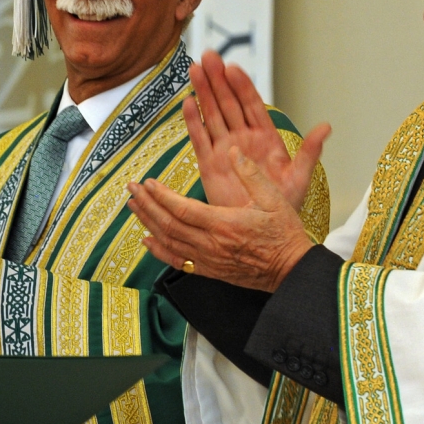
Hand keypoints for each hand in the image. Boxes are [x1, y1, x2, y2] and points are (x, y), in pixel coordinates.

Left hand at [127, 147, 313, 291]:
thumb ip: (251, 174)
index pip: (182, 209)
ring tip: (134, 207)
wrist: (292, 270)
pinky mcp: (210, 271)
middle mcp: (211, 244)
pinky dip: (159, 251)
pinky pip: (178, 261)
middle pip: (168, 224)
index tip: (148, 183)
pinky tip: (146, 241)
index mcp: (224, 224)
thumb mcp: (274, 198)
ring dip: (148, 223)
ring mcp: (208, 260)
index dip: (161, 196)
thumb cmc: (285, 235)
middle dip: (147, 206)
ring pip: (169, 242)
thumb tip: (234, 151)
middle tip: (132, 190)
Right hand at [185, 50, 329, 209]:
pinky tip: (188, 102)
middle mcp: (242, 139)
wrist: (263, 233)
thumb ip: (310, 151)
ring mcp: (224, 150)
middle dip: (218, 80)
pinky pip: (200, 139)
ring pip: (212, 115)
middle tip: (208, 56)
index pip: (252, 105)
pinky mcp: (209, 165)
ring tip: (194, 69)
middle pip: (228, 103)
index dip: (242, 85)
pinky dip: (193, 121)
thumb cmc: (283, 206)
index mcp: (265, 138)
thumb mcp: (300, 177)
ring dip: (203, 92)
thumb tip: (326, 126)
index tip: (233, 67)